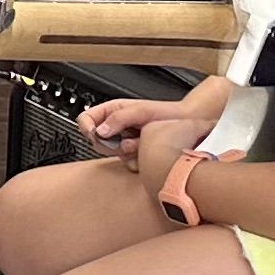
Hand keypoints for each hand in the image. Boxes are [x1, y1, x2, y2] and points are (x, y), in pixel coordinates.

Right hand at [76, 97, 198, 161]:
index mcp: (113, 111)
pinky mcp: (134, 156)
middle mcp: (116, 127)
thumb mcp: (141, 110)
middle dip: (111, 143)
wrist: (188, 127)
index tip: (97, 135)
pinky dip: (137, 160)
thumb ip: (119, 118)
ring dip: (128, 150)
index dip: (88, 128)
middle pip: (96, 141)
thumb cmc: (168, 114)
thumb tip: (100, 130)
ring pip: (112, 154)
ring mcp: (124, 142)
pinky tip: (148, 150)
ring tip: (143, 140)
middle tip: (127, 137)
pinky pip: (127, 164)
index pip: (86, 119)